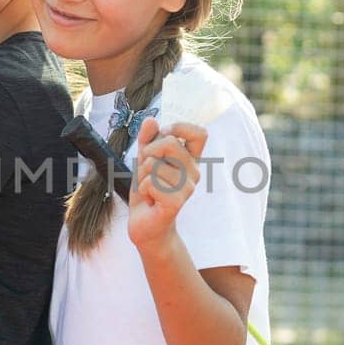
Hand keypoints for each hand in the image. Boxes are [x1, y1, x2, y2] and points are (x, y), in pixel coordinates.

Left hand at [127, 118, 206, 251]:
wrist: (146, 224)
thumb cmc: (149, 190)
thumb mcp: (145, 159)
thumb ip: (147, 139)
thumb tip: (150, 120)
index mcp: (191, 159)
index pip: (200, 133)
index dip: (179, 128)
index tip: (164, 135)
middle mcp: (194, 172)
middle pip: (170, 142)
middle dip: (149, 152)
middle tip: (147, 169)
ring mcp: (188, 188)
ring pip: (154, 165)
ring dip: (143, 176)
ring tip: (149, 188)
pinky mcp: (176, 202)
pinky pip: (150, 183)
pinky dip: (143, 190)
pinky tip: (150, 199)